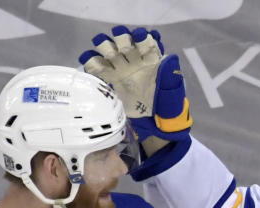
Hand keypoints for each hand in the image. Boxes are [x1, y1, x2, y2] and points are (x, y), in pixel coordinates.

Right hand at [79, 25, 191, 141]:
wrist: (153, 118)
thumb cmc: (165, 101)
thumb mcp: (172, 89)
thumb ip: (171, 75)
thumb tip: (170, 59)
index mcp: (149, 58)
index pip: (144, 41)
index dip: (141, 37)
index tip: (140, 36)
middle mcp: (133, 59)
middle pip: (123, 41)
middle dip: (121, 40)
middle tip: (123, 49)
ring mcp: (119, 68)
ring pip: (108, 50)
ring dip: (105, 46)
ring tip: (109, 54)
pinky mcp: (109, 78)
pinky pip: (96, 66)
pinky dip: (90, 61)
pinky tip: (87, 60)